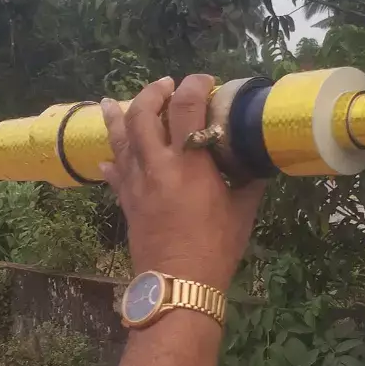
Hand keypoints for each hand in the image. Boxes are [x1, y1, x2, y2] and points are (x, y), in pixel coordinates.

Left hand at [100, 76, 266, 290]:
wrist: (178, 284)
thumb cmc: (215, 248)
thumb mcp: (242, 210)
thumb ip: (247, 179)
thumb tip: (255, 162)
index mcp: (189, 164)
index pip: (185, 107)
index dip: (193, 85)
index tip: (203, 80)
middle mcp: (157, 166)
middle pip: (142, 114)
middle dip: (152, 92)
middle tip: (166, 85)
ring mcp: (136, 183)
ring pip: (120, 139)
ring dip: (118, 116)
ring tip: (113, 101)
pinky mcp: (126, 202)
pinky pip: (114, 173)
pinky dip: (113, 160)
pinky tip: (109, 156)